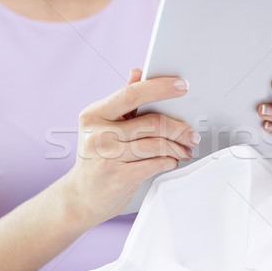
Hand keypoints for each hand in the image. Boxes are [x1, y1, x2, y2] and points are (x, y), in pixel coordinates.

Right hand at [67, 70, 199, 223]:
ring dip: (178, 147)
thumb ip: (122, 100)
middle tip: (191, 133)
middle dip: (179, 127)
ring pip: (157, 144)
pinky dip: (170, 161)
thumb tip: (137, 73)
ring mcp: (108, 156)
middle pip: (152, 123)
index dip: (160, 88)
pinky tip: (172, 160)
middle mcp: (99, 134)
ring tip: (185, 149)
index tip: (181, 86)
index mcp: (94, 114)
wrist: (80, 197)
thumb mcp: (102, 126)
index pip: (132, 94)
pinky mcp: (119, 176)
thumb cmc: (95, 159)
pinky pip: (156, 163)